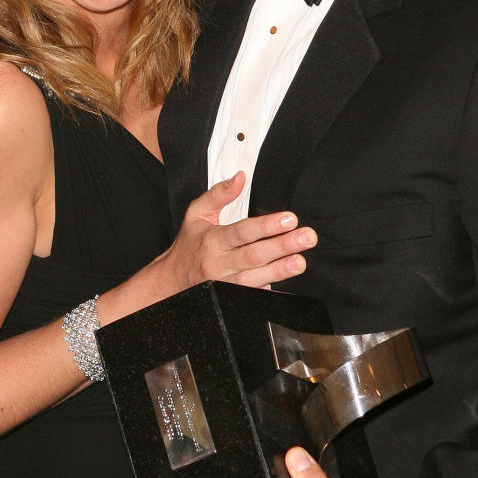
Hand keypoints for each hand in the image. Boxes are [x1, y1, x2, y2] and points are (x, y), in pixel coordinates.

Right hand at [158, 173, 316, 293]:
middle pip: (253, 255)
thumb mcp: (196, 214)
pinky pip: (252, 297)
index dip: (267, 225)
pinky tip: (287, 287)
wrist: (170, 281)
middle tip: (306, 237)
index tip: (289, 219)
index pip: (242, 231)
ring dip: (279, 271)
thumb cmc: (188, 246)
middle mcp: (218, 263)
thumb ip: (218, 194)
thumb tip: (240, 178)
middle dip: (282, 246)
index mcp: (212, 240)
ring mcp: (224, 284)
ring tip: (300, 262)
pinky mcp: (230, 299)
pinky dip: (270, 293)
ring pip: (254, 279)